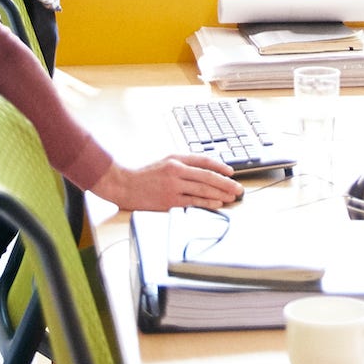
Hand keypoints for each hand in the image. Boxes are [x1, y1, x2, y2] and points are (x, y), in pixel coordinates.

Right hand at [92, 153, 243, 212]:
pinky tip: (218, 204)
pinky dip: (207, 203)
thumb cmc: (146, 174)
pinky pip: (193, 202)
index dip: (220, 166)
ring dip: (220, 194)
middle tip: (238, 188)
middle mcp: (176, 171)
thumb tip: (206, 168)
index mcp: (176, 159)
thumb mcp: (165, 161)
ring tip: (232, 197)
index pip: (204, 161)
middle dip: (226, 183)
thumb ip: (184, 162)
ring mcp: (173, 187)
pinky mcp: (169, 201)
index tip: (231, 172)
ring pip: (203, 190)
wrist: (125, 185)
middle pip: (207, 176)